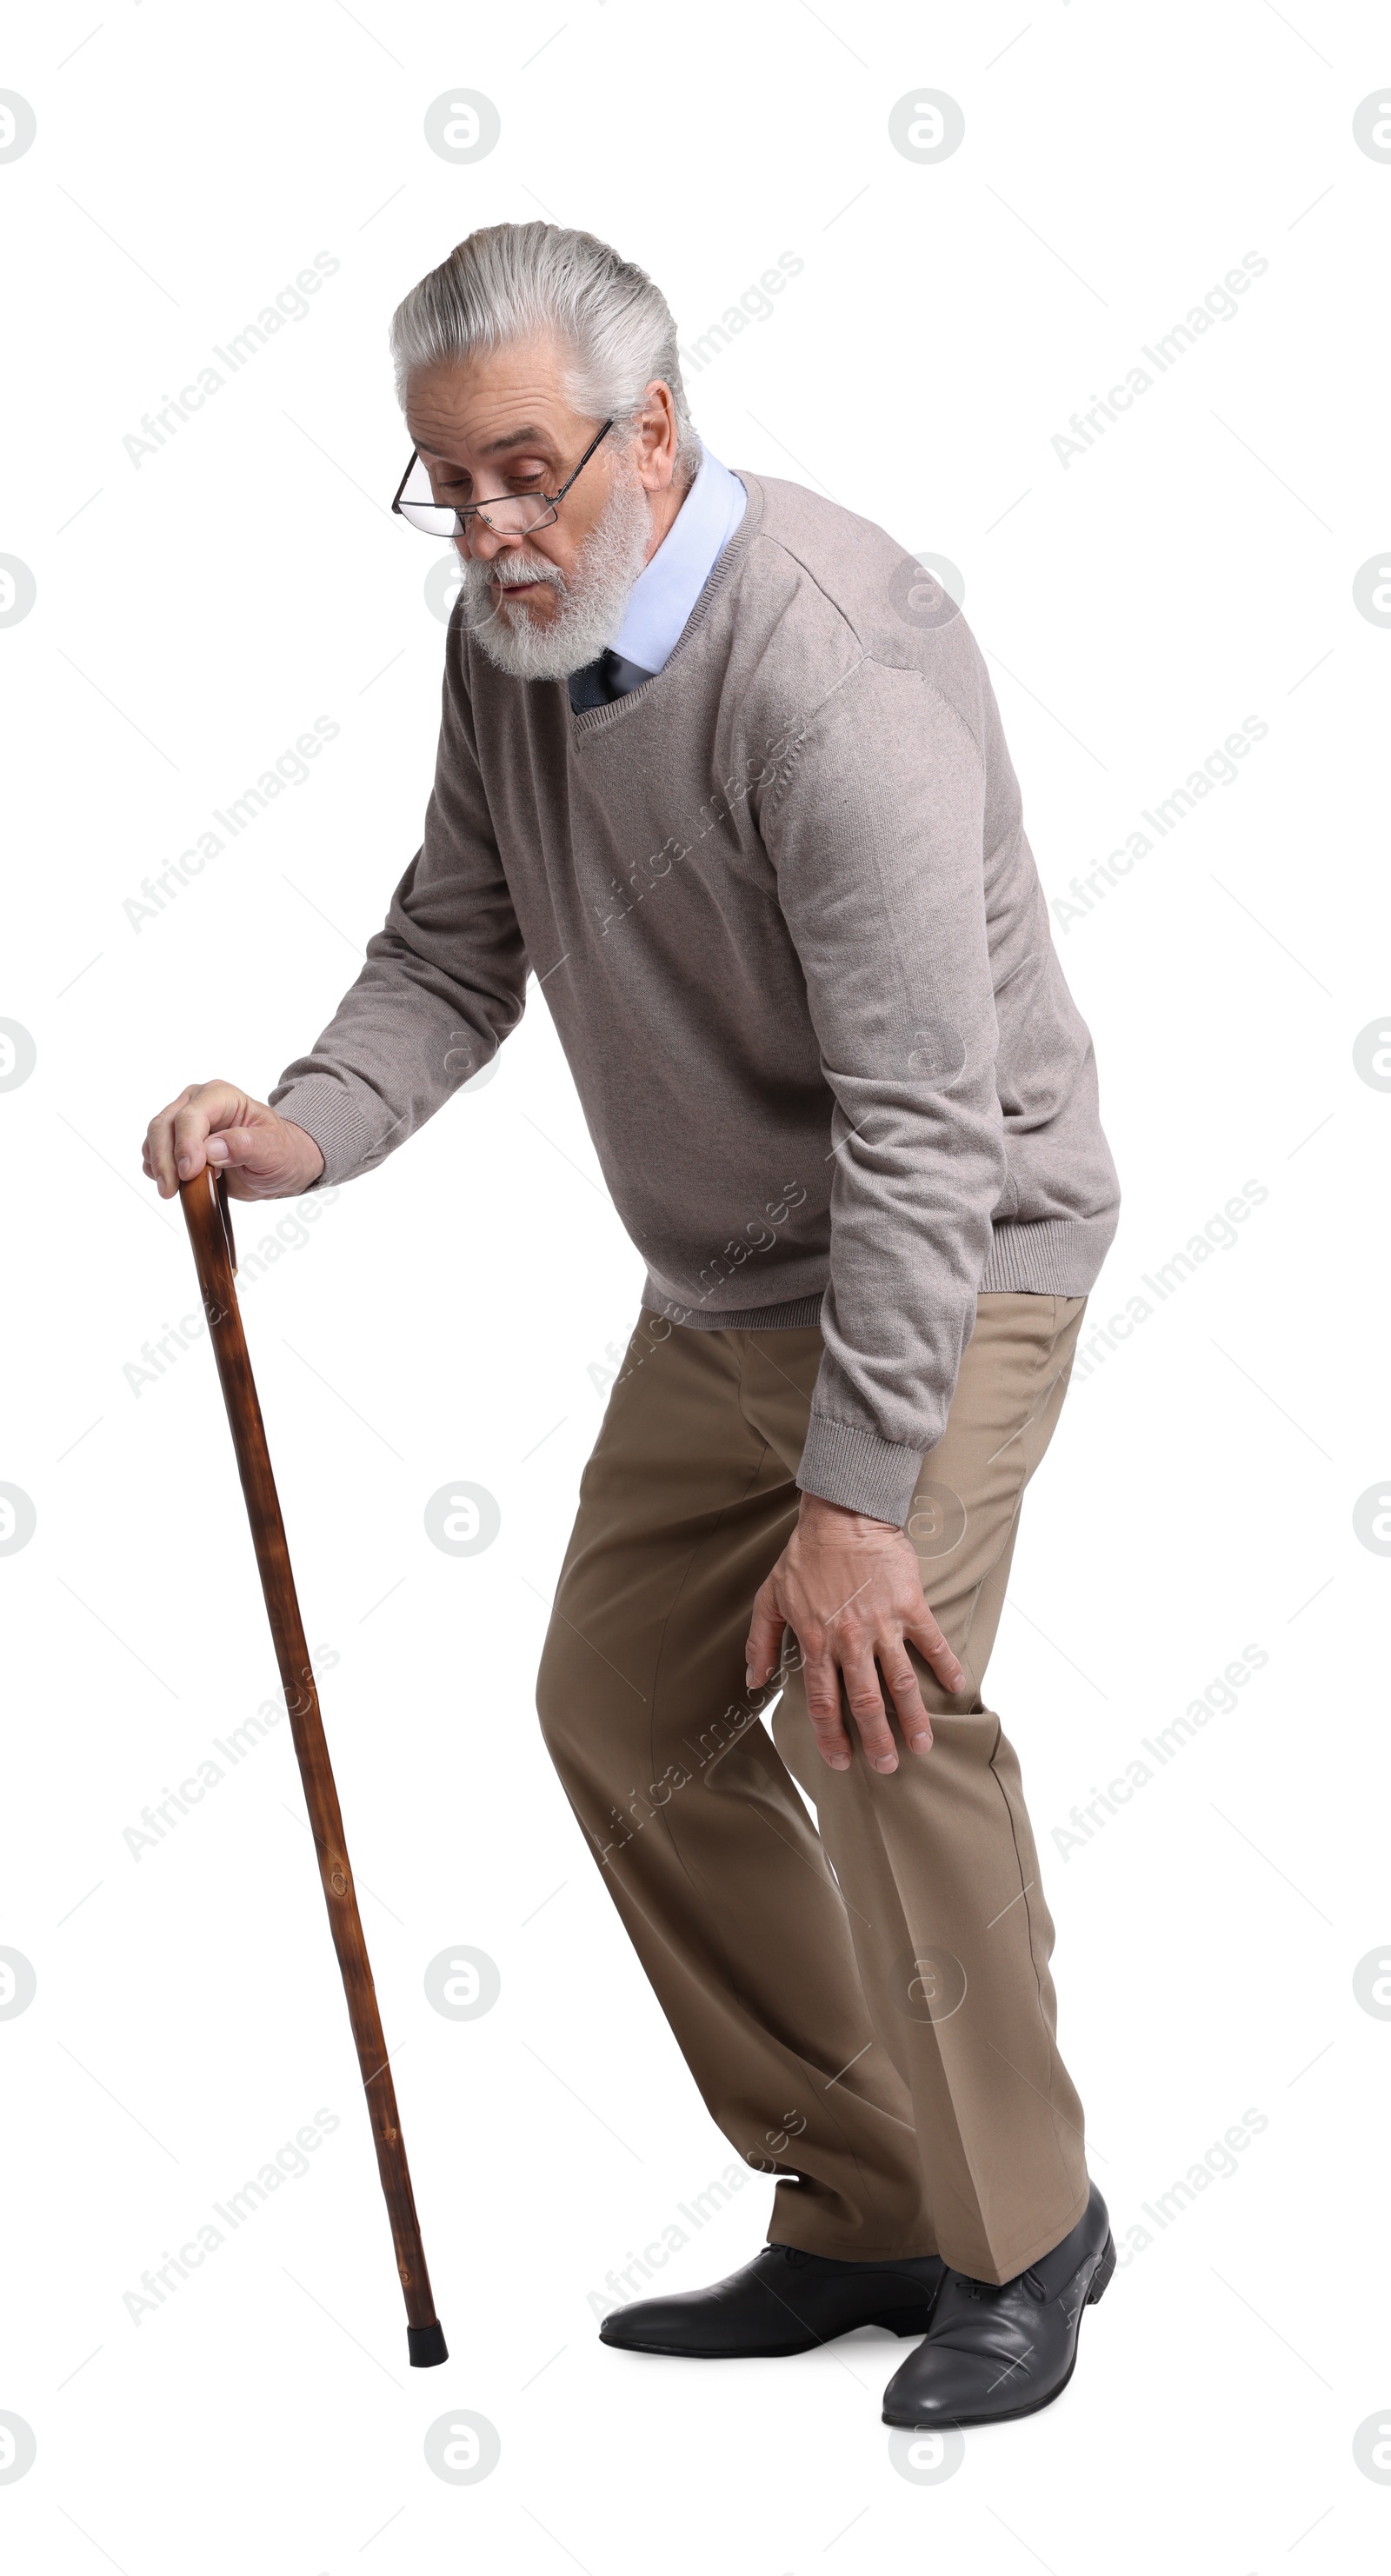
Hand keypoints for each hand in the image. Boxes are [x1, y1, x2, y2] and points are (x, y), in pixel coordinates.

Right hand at [142, 1080, 324, 1201]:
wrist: (277, 1165)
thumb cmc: (280, 1152)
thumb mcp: (273, 1150)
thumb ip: (245, 1146)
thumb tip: (212, 1149)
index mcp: (221, 1096)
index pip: (191, 1116)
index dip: (186, 1145)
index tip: (188, 1173)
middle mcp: (196, 1102)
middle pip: (164, 1125)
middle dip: (164, 1159)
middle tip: (169, 1190)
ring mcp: (183, 1120)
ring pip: (155, 1138)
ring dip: (158, 1166)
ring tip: (171, 1191)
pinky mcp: (176, 1140)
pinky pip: (154, 1152)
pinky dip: (157, 1170)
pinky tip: (172, 1185)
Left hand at [745, 1492, 965, 1774]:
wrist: (842, 1515)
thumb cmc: (804, 1557)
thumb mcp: (770, 1599)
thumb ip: (761, 1643)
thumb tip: (755, 1681)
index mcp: (816, 1642)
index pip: (824, 1702)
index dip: (831, 1736)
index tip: (841, 1761)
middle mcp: (850, 1640)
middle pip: (866, 1702)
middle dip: (876, 1740)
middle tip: (888, 1767)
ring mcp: (883, 1623)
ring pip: (901, 1682)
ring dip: (913, 1717)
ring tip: (922, 1745)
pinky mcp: (910, 1605)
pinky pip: (932, 1642)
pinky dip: (946, 1665)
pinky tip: (957, 1687)